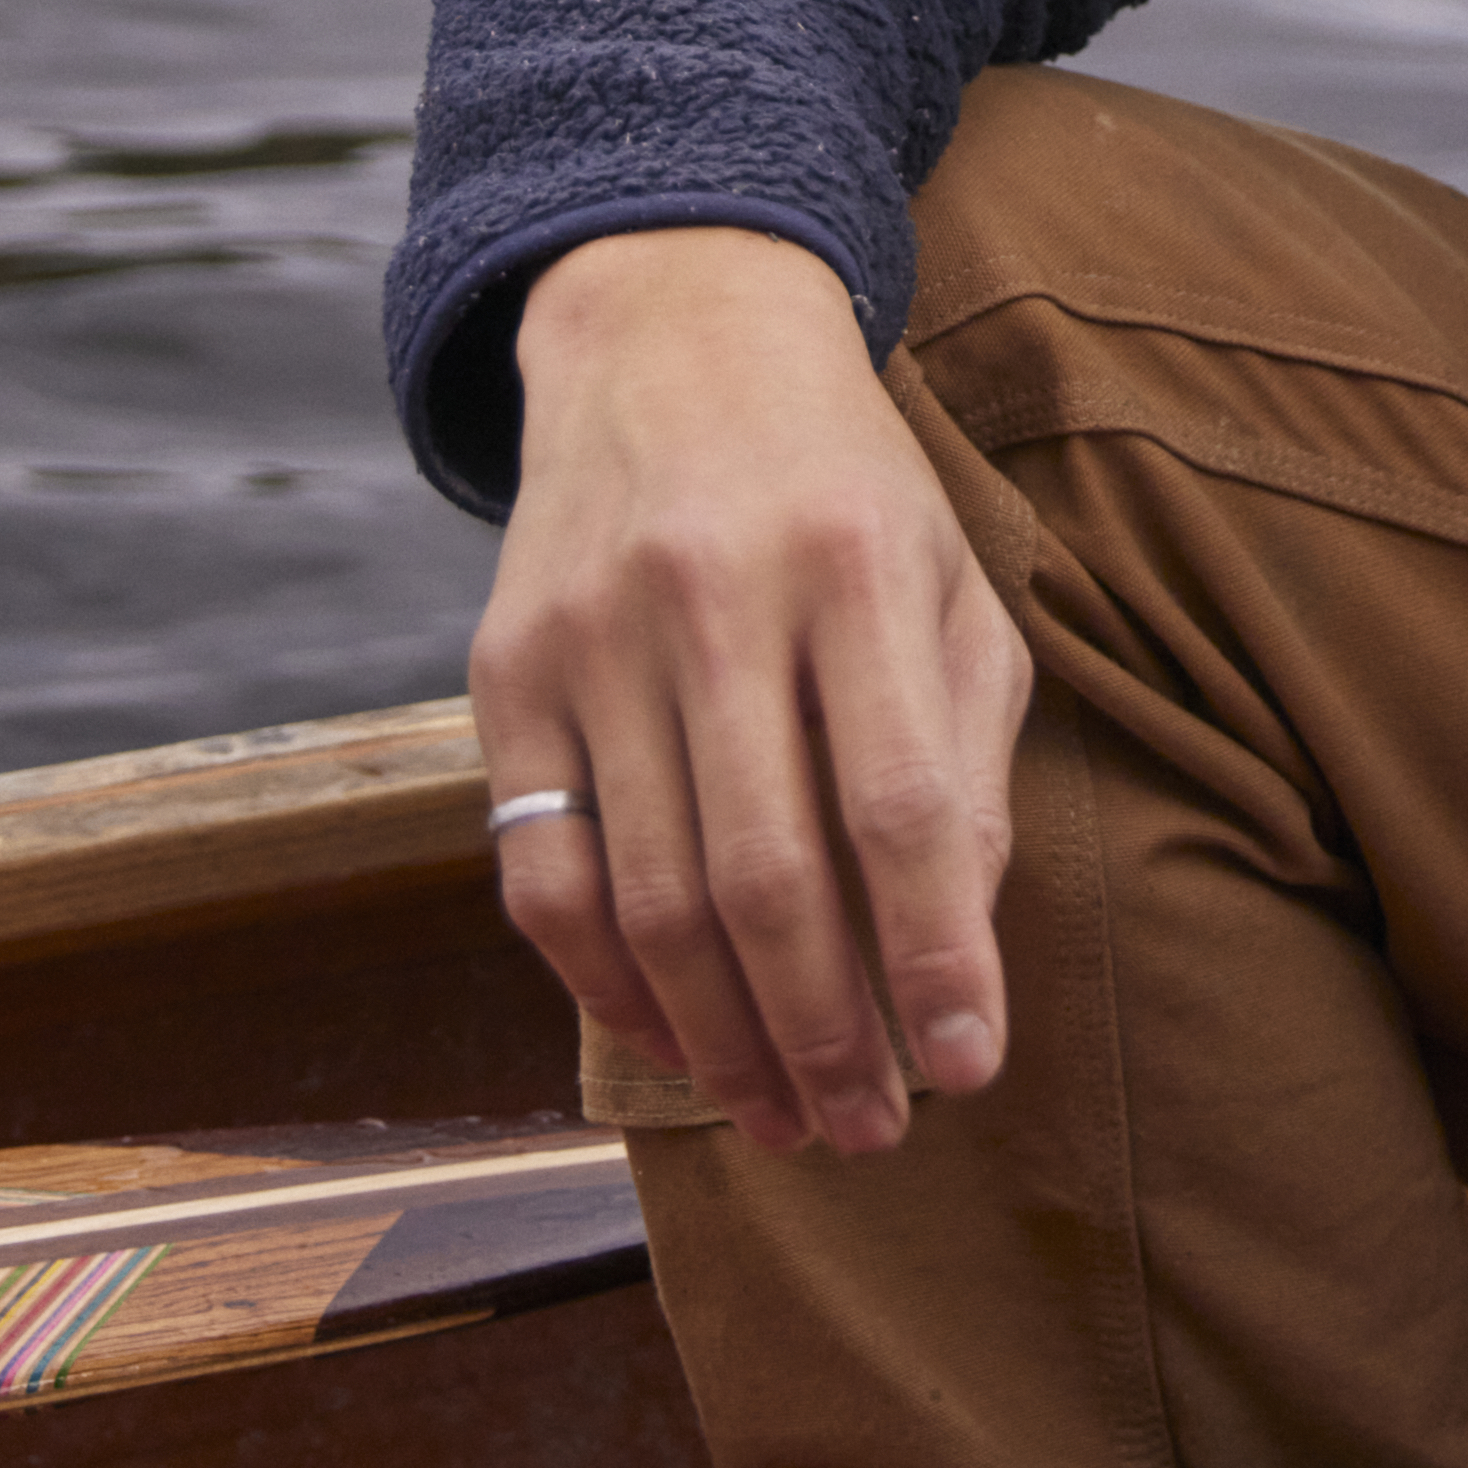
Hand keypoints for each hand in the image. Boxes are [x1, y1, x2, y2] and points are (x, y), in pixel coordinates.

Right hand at [469, 223, 1031, 1155]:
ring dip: (720, 1041)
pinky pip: (541, 875)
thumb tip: (953, 952)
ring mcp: (590, 636)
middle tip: (868, 1131)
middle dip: (824, 1037)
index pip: (901, 805)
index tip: (966, 1074)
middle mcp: (713, 596)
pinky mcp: (502, 674)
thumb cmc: (845, 485)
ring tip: (784, 1116)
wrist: (670, 335)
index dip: (934, 959)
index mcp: (855, 563)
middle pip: (765, 878)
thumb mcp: (948, 580)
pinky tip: (673, 1040)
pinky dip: (605, 987)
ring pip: (646, 900)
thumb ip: (966, 752)